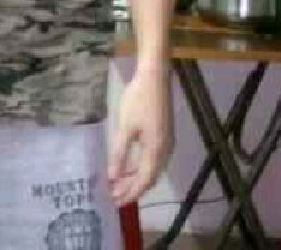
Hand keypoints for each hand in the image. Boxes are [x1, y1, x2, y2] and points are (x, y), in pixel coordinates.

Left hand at [108, 66, 173, 206]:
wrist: (154, 77)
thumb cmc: (137, 100)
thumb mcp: (125, 128)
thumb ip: (120, 154)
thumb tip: (114, 178)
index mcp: (156, 151)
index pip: (144, 181)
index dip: (130, 193)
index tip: (116, 202)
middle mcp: (165, 151)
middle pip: (150, 177)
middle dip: (133, 188)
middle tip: (115, 196)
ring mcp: (166, 142)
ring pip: (152, 169)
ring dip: (137, 178)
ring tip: (119, 183)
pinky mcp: (164, 133)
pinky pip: (154, 159)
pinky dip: (141, 166)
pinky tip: (130, 165)